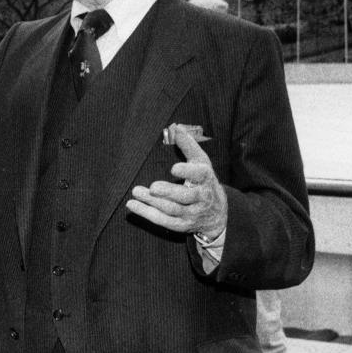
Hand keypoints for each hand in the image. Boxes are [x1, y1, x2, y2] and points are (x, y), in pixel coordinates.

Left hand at [126, 124, 226, 238]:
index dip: (187, 172)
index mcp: (206, 178)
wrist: (218, 213)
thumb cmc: (204, 181)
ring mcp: (192, 213)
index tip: (173, 168)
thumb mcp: (201, 161)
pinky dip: (147, 214)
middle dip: (168, 192)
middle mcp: (201, 197)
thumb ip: (188, 145)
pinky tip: (133, 205)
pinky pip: (164, 221)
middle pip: (184, 196)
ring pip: (172, 209)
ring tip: (136, 192)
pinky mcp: (182, 225)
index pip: (199, 175)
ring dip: (152, 202)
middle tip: (152, 187)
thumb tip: (175, 127)